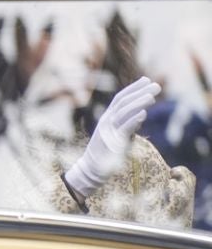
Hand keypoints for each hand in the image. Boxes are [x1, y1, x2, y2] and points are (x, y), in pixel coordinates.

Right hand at [65, 75, 159, 199]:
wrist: (91, 168)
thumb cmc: (106, 152)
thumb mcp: (118, 133)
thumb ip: (128, 123)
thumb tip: (141, 113)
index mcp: (108, 117)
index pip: (121, 98)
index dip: (134, 88)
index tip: (147, 80)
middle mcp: (107, 120)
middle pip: (124, 102)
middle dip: (140, 92)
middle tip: (156, 85)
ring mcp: (108, 130)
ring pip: (124, 113)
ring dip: (138, 103)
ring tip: (152, 96)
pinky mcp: (113, 142)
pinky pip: (124, 129)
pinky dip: (133, 120)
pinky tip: (143, 114)